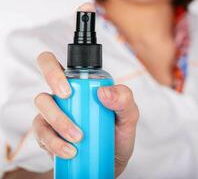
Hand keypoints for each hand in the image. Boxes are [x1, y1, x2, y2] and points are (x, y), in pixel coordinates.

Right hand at [32, 51, 138, 176]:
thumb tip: (103, 92)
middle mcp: (63, 95)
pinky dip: (55, 143)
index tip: (69, 88)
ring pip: (42, 106)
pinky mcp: (47, 135)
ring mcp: (52, 113)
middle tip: (67, 96)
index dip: (54, 68)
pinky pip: (41, 134)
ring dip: (59, 120)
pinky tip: (70, 151)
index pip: (61, 64)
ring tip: (78, 137)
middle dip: (52, 81)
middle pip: (45, 75)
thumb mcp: (128, 117)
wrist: (110, 162)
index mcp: (82, 84)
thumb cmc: (118, 134)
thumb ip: (124, 100)